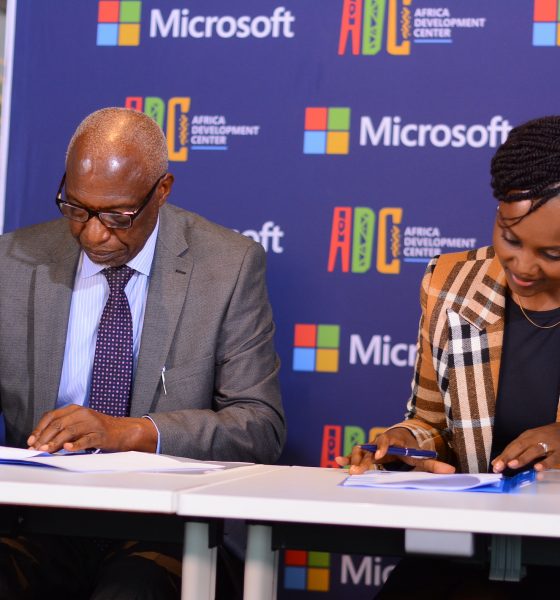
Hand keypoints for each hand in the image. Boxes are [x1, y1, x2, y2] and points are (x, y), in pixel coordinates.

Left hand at [27, 404, 157, 453]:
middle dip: (44, 438)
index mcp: (75, 409)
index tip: (31, 440)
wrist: (121, 431)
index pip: (51, 416)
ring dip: (55, 442)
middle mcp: (83, 413)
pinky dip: (75, 445)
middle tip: (35, 449)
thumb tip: (39, 442)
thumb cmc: (96, 429)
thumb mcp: (78, 424)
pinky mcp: (100, 435)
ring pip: (69, 431)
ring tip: (46, 451)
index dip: (39, 428)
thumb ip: (62, 429)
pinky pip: (85, 440)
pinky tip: (67, 448)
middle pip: (58, 424)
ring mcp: (92, 423)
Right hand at [334, 427, 454, 473]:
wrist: (401, 437)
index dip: (383, 447)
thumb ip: (433, 464)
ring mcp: (371, 446)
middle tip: (358, 471)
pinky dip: (347, 457)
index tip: (380, 456)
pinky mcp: (366, 452)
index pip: (387, 440)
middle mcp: (380, 442)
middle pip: (370, 448)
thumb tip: (450, 470)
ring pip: (360, 450)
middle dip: (364, 460)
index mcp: (394, 440)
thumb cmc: (410, 448)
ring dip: (354, 459)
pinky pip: (355, 453)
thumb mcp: (421, 456)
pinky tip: (338, 461)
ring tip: (350, 470)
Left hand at [492, 422, 559, 472]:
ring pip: (534, 451)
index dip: (503, 456)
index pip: (512, 446)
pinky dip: (545, 463)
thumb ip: (518, 451)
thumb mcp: (532, 440)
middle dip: (508, 457)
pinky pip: (552, 458)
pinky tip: (537, 468)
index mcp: (527, 436)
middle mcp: (536, 439)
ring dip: (522, 458)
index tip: (494, 465)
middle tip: (498, 466)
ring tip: (512, 465)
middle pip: (519, 447)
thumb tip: (498, 461)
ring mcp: (548, 444)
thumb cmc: (547, 437)